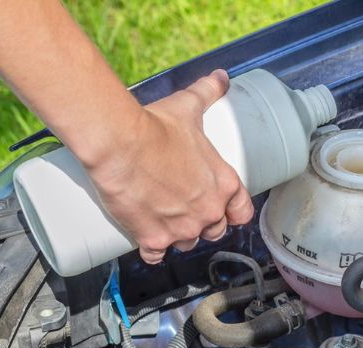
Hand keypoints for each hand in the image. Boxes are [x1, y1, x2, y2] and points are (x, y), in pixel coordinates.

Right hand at [86, 69, 253, 263]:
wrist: (119, 143)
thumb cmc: (156, 125)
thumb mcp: (189, 108)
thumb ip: (208, 92)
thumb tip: (222, 77)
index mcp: (224, 186)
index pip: (242, 213)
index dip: (233, 212)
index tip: (221, 208)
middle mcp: (208, 213)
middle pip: (214, 230)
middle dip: (203, 223)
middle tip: (185, 208)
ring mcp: (181, 230)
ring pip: (186, 244)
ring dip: (178, 237)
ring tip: (164, 220)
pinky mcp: (153, 240)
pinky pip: (156, 256)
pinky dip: (151, 250)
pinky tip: (146, 241)